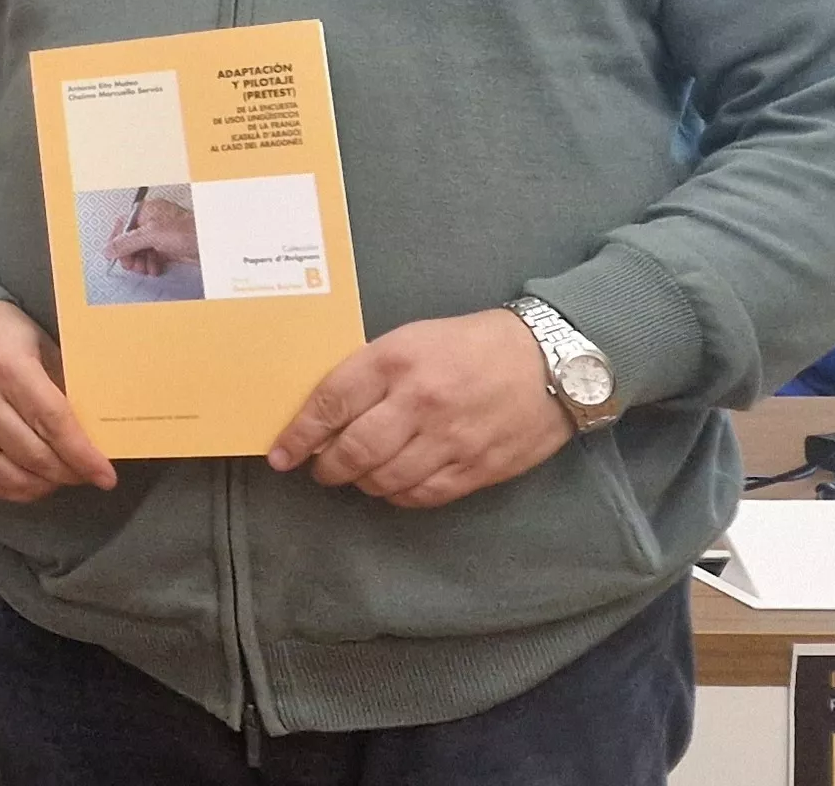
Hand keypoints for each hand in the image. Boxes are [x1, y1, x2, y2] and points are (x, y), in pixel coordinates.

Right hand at [0, 299, 115, 503]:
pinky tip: (33, 482)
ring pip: (8, 474)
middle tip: (89, 474)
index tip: (105, 475)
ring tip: (62, 478)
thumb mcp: (40, 342)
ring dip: (42, 485)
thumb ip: (63, 383)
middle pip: (32, 454)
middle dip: (68, 473)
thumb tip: (94, 427)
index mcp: (8, 365)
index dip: (82, 455)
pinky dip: (13, 489)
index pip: (52, 422)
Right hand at [107, 191, 197, 277]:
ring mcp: (161, 235)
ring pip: (141, 251)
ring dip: (140, 262)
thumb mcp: (151, 234)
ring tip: (143, 268)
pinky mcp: (169, 248)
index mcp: (147, 211)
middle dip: (130, 255)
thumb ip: (127, 242)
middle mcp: (153, 222)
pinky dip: (150, 265)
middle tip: (131, 265)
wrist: (211, 243)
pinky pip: (152, 257)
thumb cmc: (187, 230)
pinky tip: (153, 269)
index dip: (117, 241)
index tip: (114, 254)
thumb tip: (110, 249)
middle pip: (131, 240)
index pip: (123, 225)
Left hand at [267, 308, 572, 507]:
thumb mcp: (413, 338)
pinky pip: (423, 495)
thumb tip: (327, 415)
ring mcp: (451, 438)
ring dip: (362, 483)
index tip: (282, 454)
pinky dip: (399, 495)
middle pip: (354, 451)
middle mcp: (420, 401)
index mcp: (397, 359)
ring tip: (360, 475)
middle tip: (321, 470)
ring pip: (385, 479)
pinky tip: (394, 485)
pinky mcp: (478, 467)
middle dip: (327, 468)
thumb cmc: (472, 345)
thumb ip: (371, 373)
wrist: (552, 360)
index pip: (331, 403)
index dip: (299, 434)